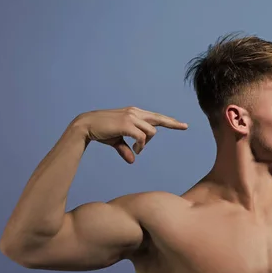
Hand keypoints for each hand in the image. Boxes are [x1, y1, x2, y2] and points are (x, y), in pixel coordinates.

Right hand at [73, 107, 187, 163]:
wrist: (86, 126)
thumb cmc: (101, 132)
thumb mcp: (116, 140)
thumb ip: (125, 148)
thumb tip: (132, 160)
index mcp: (134, 113)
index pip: (155, 117)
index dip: (169, 121)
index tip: (183, 125)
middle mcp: (135, 112)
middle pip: (159, 120)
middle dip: (173, 124)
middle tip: (185, 127)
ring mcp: (131, 117)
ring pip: (151, 132)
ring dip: (145, 144)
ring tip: (136, 149)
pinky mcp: (127, 124)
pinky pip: (141, 138)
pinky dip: (140, 146)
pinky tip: (134, 150)